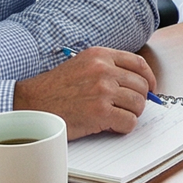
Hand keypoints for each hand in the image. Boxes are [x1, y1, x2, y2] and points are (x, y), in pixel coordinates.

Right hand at [14, 48, 157, 138]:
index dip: (149, 78)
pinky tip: (110, 126)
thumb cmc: (54, 89)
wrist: (31, 104)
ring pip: (138, 105)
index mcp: (100, 56)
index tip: (150, 88)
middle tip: (128, 108)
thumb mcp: (81, 66)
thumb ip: (107, 69)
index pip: (138, 64)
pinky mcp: (100, 112)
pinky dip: (124, 127)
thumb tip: (137, 83)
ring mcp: (103, 90)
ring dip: (131, 114)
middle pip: (141, 86)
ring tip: (115, 116)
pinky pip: (129, 122)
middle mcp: (104, 70)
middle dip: (138, 100)